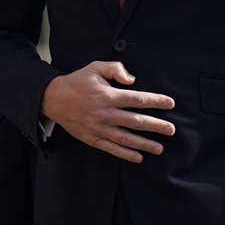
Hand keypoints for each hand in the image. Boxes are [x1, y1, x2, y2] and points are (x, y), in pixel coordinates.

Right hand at [41, 61, 174, 163]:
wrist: (53, 99)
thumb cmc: (77, 81)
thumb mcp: (95, 67)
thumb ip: (115, 69)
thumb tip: (132, 80)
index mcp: (108, 96)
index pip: (138, 100)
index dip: (156, 101)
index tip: (170, 103)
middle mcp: (106, 114)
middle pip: (136, 122)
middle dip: (156, 126)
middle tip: (171, 130)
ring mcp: (99, 128)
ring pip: (126, 138)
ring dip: (145, 144)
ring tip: (160, 148)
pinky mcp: (92, 138)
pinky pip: (112, 148)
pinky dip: (126, 154)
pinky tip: (138, 157)